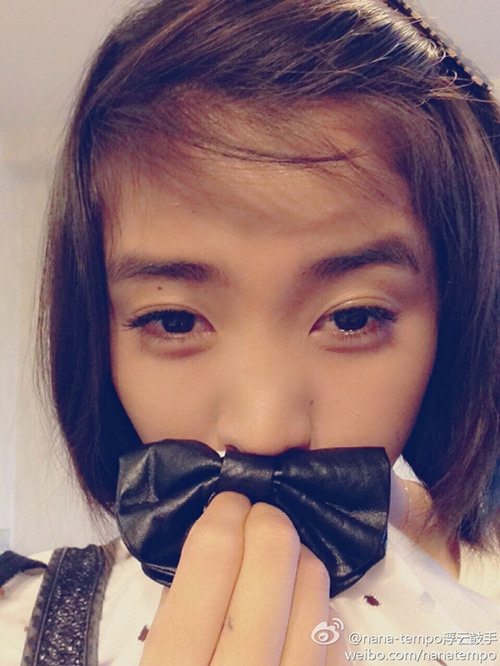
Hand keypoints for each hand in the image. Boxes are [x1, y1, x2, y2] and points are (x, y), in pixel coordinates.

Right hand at [139, 492, 345, 664]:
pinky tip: (308, 609)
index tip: (227, 502)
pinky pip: (334, 648)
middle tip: (262, 515)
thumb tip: (217, 544)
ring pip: (314, 602)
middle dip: (270, 526)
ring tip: (287, 557)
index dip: (222, 517)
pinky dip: (322, 617)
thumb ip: (176, 617)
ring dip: (303, 564)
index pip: (211, 563)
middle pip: (271, 571)